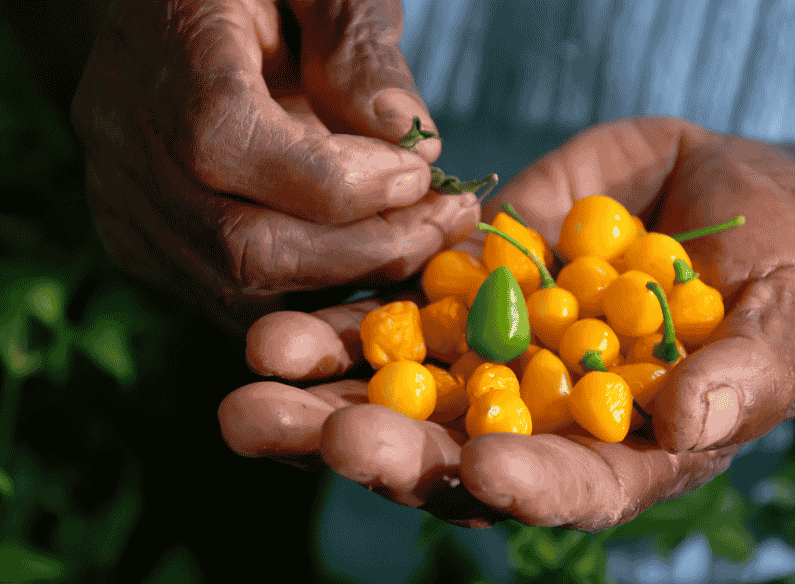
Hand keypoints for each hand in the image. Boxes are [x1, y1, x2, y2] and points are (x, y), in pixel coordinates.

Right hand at [70, 0, 478, 334]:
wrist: (172, 21)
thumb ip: (358, 48)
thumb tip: (410, 139)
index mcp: (165, 50)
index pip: (229, 145)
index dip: (340, 181)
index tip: (420, 174)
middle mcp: (127, 139)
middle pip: (242, 244)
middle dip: (364, 250)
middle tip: (439, 223)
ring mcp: (126, 204)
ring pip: (239, 288)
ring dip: (346, 281)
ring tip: (414, 240)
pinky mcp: (141, 245)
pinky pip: (230, 301)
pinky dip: (307, 293)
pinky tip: (360, 256)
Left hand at [218, 117, 794, 529]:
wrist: (722, 199)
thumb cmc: (775, 276)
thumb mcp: (779, 322)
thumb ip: (742, 376)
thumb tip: (686, 421)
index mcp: (616, 450)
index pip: (572, 487)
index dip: (532, 486)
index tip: (484, 469)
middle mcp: (538, 419)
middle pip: (457, 455)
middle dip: (391, 450)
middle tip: (329, 437)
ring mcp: (492, 357)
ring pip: (401, 392)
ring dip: (326, 394)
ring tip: (262, 380)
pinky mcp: (460, 296)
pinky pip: (393, 317)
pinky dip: (339, 327)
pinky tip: (280, 330)